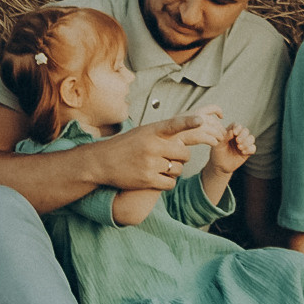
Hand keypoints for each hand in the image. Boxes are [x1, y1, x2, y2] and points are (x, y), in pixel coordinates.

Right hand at [75, 120, 199, 197]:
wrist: (101, 162)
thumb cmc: (125, 145)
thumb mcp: (142, 132)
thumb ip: (162, 132)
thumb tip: (185, 132)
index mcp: (151, 131)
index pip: (173, 124)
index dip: (188, 122)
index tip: (201, 120)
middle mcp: (151, 146)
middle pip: (183, 153)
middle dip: (182, 157)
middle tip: (172, 157)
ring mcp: (150, 164)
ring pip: (178, 169)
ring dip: (174, 170)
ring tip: (161, 167)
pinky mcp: (147, 180)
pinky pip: (170, 183)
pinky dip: (168, 182)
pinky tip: (159, 177)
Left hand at [203, 117, 253, 184]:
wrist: (220, 166)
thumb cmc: (217, 153)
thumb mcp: (218, 145)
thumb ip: (225, 138)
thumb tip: (232, 131)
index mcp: (230, 132)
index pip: (237, 125)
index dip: (238, 127)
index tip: (235, 133)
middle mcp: (238, 137)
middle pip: (246, 130)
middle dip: (243, 135)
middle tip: (238, 141)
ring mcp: (244, 144)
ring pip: (251, 138)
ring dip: (247, 142)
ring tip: (239, 147)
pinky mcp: (247, 152)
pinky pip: (253, 148)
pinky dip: (250, 149)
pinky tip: (243, 152)